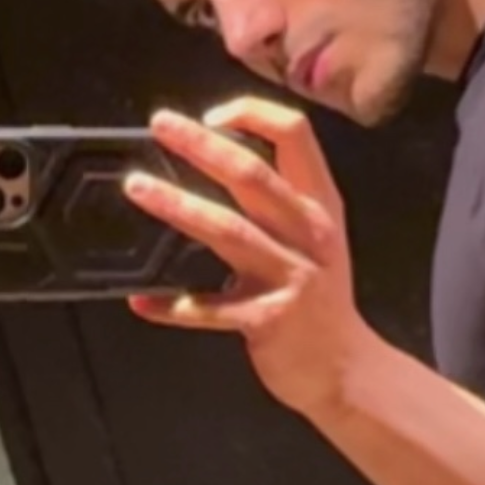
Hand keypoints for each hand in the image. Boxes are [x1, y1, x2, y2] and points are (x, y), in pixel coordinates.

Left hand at [123, 99, 369, 420]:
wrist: (346, 369)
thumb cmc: (321, 298)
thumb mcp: (318, 237)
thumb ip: (280, 200)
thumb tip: (216, 156)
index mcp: (320, 204)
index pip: (295, 136)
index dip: (253, 115)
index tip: (211, 116)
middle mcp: (308, 233)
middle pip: (253, 175)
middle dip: (203, 146)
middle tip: (160, 125)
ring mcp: (289, 276)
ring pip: (229, 231)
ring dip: (179, 206)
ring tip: (138, 187)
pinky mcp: (267, 320)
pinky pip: (211, 309)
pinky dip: (173, 305)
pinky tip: (142, 300)